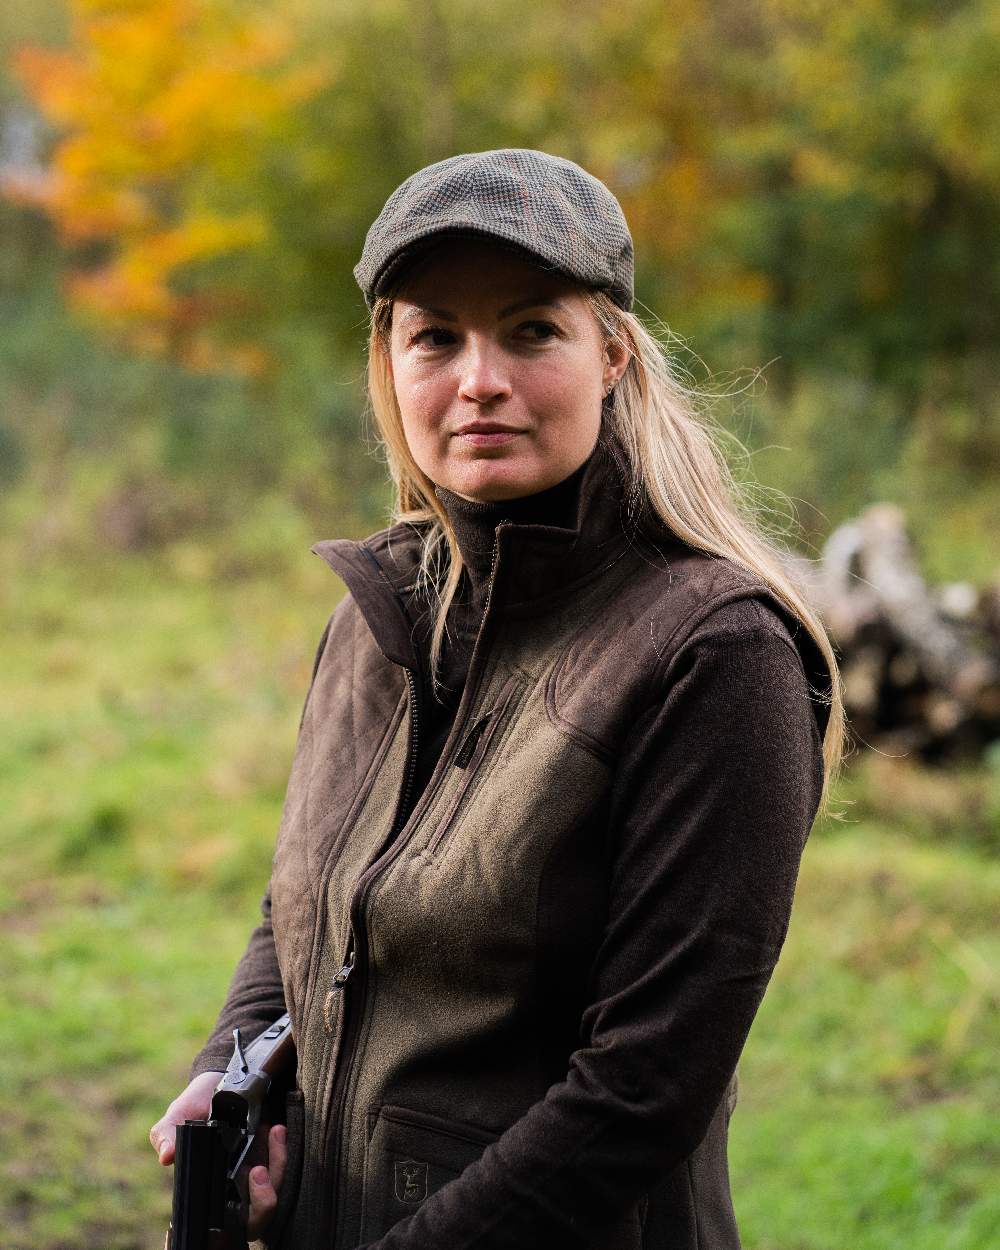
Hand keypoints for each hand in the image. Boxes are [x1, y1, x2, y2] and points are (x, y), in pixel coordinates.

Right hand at [150, 1071, 287, 1235]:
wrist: (221, 1078)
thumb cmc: (195, 1104)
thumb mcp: (178, 1114)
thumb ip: (167, 1133)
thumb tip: (166, 1156)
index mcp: (209, 1188)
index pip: (222, 1220)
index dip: (233, 1220)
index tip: (234, 1202)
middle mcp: (233, 1188)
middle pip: (253, 1217)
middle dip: (262, 1202)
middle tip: (257, 1172)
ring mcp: (253, 1175)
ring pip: (272, 1193)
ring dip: (277, 1167)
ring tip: (273, 1134)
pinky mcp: (271, 1158)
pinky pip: (282, 1169)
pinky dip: (281, 1153)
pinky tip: (276, 1130)